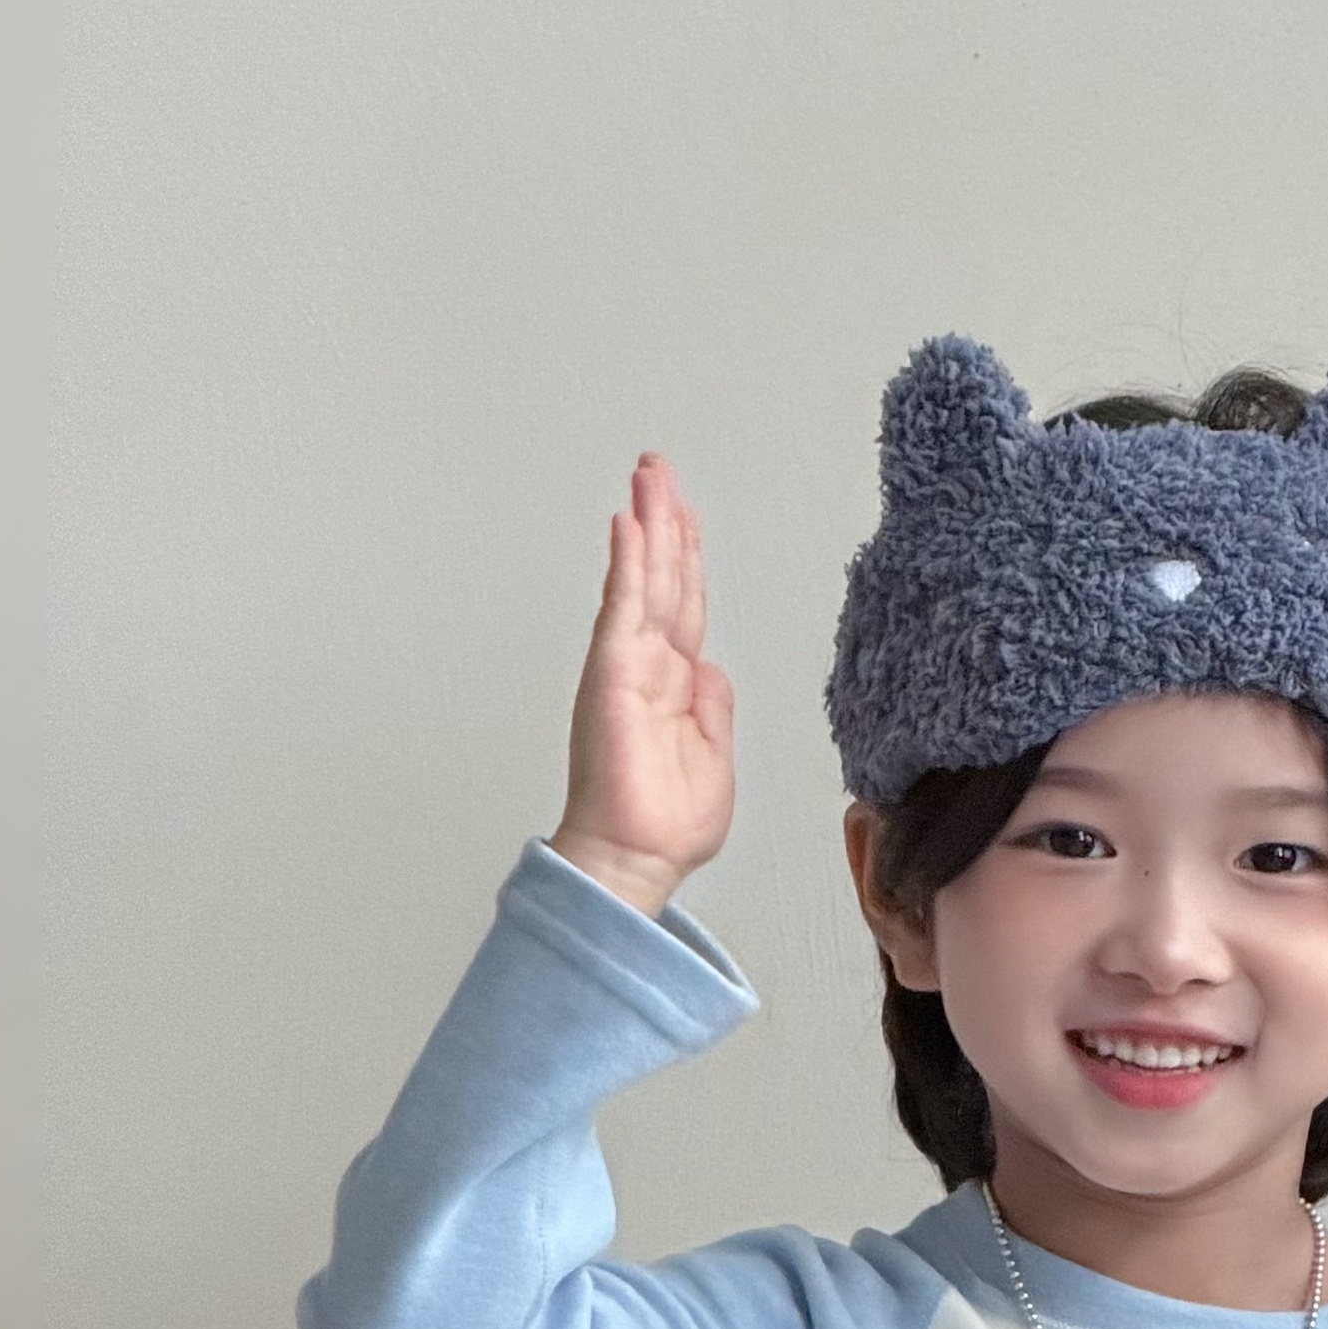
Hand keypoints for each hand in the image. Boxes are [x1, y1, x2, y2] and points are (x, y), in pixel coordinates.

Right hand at [551, 456, 734, 915]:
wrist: (637, 858)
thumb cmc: (666, 823)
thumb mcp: (714, 758)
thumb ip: (713, 708)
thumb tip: (711, 667)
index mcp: (676, 685)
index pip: (684, 606)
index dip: (685, 557)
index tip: (684, 515)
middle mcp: (648, 666)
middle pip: (662, 579)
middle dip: (664, 521)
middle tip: (659, 469)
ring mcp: (627, 667)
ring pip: (642, 581)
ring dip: (647, 525)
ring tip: (648, 476)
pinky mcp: (612, 676)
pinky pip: (622, 609)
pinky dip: (626, 566)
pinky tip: (628, 526)